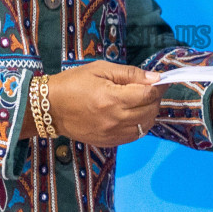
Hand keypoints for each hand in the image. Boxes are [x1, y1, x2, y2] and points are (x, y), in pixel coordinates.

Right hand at [44, 61, 162, 146]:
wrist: (50, 108)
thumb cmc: (74, 83)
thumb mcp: (101, 69)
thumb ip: (129, 74)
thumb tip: (154, 78)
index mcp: (112, 98)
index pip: (148, 94)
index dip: (159, 86)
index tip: (163, 80)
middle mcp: (115, 119)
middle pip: (150, 111)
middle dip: (155, 99)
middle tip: (151, 89)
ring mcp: (112, 134)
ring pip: (145, 126)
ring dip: (150, 113)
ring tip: (142, 101)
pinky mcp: (109, 142)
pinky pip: (134, 136)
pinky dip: (140, 125)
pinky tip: (133, 114)